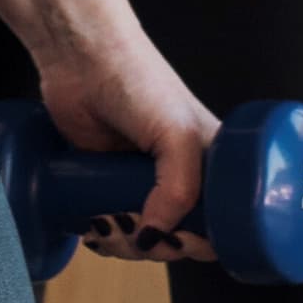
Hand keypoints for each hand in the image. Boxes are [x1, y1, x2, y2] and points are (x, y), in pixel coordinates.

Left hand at [0, 0, 220, 261]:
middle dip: (159, 246)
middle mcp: (180, 175)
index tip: (180, 240)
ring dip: (126, 244)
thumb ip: (180, 190)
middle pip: (180, 237)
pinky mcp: (103, 179)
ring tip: (110, 223)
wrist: (80, 56)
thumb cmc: (140, 80)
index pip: (222, 224)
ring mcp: (139, 180)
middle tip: (141, 232)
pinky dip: (103, 233)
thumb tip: (153, 237)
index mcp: (213, 163)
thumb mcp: (178, 135)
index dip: (204, 242)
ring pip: (142, 236)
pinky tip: (93, 226)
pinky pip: (110, 224)